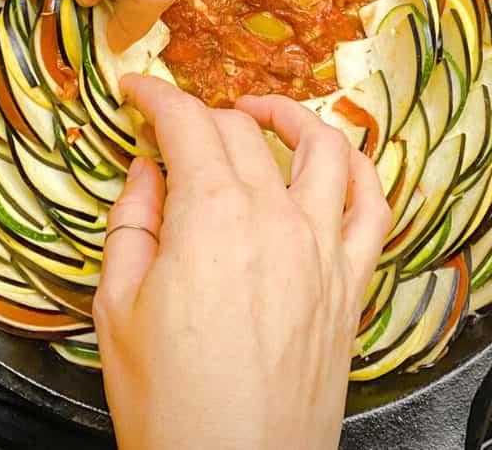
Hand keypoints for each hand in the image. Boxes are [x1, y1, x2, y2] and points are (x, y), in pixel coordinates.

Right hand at [95, 76, 390, 449]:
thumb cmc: (170, 401)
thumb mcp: (117, 307)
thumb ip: (131, 222)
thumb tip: (146, 170)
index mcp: (211, 218)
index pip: (186, 125)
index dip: (156, 96)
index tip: (138, 89)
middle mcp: (275, 218)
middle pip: (242, 133)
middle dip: (202, 115)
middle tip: (177, 126)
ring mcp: (322, 248)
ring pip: (323, 147)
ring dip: (290, 116)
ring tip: (260, 113)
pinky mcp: (350, 283)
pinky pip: (373, 207)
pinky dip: (361, 170)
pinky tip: (339, 160)